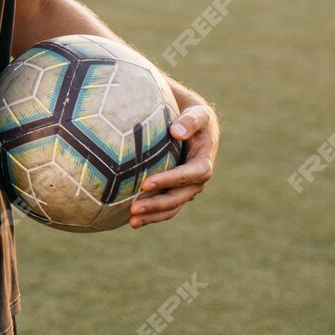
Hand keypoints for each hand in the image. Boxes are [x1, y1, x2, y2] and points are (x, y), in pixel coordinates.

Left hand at [132, 103, 217, 227]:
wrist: (194, 124)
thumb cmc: (193, 116)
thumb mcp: (198, 113)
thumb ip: (190, 121)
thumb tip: (176, 132)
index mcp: (203, 163)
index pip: (187, 176)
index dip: (168, 180)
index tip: (145, 183)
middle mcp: (196, 181)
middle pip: (178, 198)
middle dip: (157, 205)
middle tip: (134, 209)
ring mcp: (187, 189)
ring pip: (171, 208)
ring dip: (153, 216)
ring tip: (131, 222)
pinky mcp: (175, 192)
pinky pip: (165, 208)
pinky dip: (152, 215)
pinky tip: (132, 221)